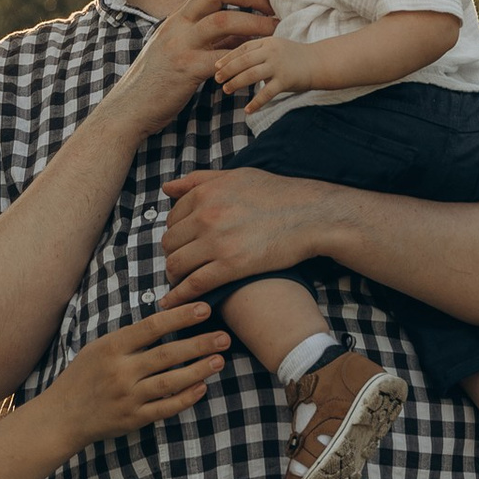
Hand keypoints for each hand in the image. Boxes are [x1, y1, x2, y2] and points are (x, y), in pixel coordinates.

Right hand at [42, 298, 231, 444]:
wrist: (61, 416)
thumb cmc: (83, 377)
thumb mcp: (98, 349)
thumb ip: (129, 339)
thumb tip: (166, 321)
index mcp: (111, 348)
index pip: (152, 327)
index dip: (180, 317)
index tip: (204, 309)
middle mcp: (121, 372)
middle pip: (167, 354)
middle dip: (199, 344)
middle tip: (224, 337)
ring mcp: (128, 397)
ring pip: (171, 382)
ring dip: (198, 370)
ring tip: (219, 360)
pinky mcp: (133, 418)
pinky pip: (166, 408)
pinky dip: (186, 398)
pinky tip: (202, 388)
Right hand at [118, 0, 275, 134]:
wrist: (129, 108)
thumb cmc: (159, 80)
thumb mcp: (183, 50)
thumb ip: (211, 38)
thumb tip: (245, 31)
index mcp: (179, 17)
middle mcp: (178, 24)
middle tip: (275, 4)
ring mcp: (180, 44)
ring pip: (223, 20)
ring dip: (255, 22)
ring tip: (276, 28)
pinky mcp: (185, 69)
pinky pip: (221, 57)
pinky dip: (243, 57)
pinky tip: (258, 61)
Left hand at [162, 166, 344, 301]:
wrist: (311, 215)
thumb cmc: (278, 194)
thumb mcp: (237, 176)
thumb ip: (199, 179)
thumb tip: (167, 188)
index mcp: (205, 193)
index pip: (172, 218)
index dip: (176, 233)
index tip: (184, 243)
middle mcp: (206, 215)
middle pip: (170, 242)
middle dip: (174, 254)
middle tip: (184, 263)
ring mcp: (217, 241)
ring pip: (177, 264)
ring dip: (175, 275)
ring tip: (182, 281)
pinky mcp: (231, 266)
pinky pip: (194, 284)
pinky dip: (180, 295)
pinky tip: (175, 302)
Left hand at [214, 35, 330, 112]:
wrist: (321, 62)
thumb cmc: (296, 57)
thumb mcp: (277, 47)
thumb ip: (259, 52)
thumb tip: (237, 62)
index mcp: (268, 42)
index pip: (243, 48)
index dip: (228, 57)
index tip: (216, 66)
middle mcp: (272, 51)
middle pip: (243, 61)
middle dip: (228, 70)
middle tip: (217, 79)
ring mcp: (279, 66)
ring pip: (250, 75)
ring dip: (236, 83)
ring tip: (226, 90)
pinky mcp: (286, 80)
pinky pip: (267, 93)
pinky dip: (256, 102)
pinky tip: (247, 110)